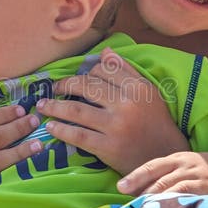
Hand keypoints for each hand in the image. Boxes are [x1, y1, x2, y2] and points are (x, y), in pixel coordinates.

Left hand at [36, 48, 188, 175]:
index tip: (77, 79)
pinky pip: (78, 135)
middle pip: (87, 86)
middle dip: (65, 85)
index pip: (103, 70)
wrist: (164, 156)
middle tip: (54, 88)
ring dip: (55, 106)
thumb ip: (126, 71)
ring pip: (77, 110)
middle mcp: (126, 105)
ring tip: (42, 105)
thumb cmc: (155, 122)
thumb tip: (105, 52)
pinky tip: (51, 127)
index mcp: (137, 88)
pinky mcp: (107, 147)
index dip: (86, 73)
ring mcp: (115, 126)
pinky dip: (61, 129)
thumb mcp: (147, 92)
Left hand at [117, 148, 207, 207]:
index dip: (137, 177)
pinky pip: (201, 205)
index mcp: (177, 160)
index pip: (153, 167)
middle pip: (164, 182)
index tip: (121, 187)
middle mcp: (190, 168)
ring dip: (164, 207)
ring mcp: (205, 182)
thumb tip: (126, 193)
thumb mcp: (180, 167)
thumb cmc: (198, 173)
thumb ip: (158, 178)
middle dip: (148, 197)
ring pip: (181, 193)